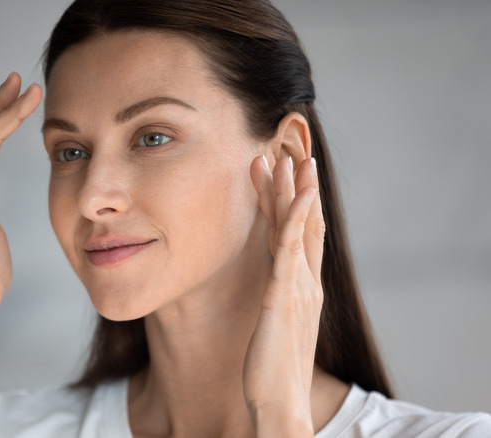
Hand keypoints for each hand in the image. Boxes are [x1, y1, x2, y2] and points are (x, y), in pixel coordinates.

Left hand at [244, 156, 324, 436]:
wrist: (279, 402)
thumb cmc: (271, 370)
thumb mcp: (273, 327)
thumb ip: (273, 302)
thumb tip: (265, 290)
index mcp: (300, 287)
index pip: (297, 235)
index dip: (288, 201)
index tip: (275, 173)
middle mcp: (304, 282)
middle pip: (302, 223)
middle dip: (292, 186)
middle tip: (282, 150)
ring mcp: (298, 287)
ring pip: (299, 228)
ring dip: (293, 190)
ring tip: (285, 156)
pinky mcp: (286, 295)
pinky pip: (293, 249)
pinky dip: (296, 217)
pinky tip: (296, 194)